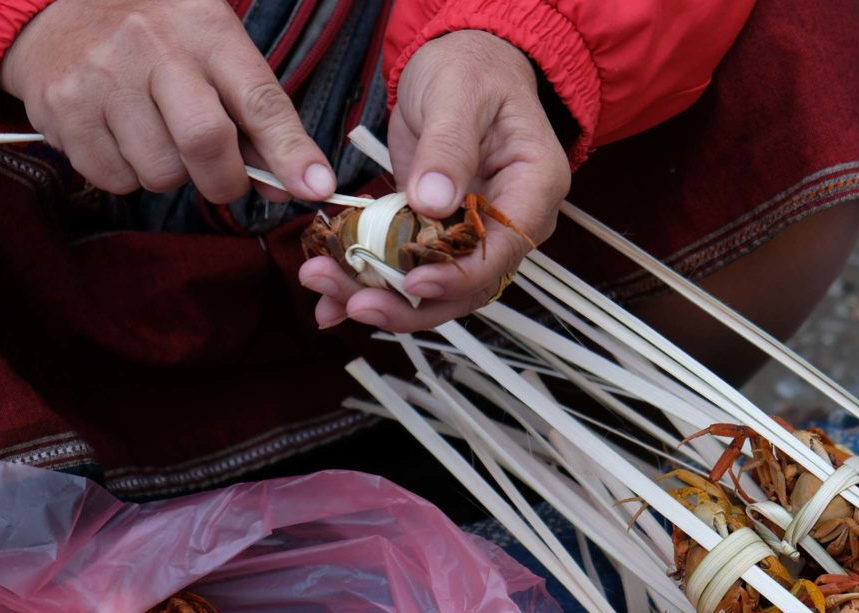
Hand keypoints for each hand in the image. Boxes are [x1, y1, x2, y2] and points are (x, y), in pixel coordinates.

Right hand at [0, 0, 334, 203]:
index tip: (315, 187)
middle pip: (205, 142)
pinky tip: (119, 137)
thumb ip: (255, 116)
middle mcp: (153, 47)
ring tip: (156, 136)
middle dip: (223, 180)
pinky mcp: (63, 109)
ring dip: (169, 175)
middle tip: (220, 177)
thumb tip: (297, 185)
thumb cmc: (155, 36)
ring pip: (159, 172)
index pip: (258, 98)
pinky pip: (113, 178)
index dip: (290, 150)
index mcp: (205, 30)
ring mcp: (103, 77)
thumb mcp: (211, 49)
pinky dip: (125, 174)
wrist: (56, 8)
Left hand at [299, 30, 570, 331]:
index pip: (502, 252)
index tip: (412, 283)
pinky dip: (369, 285)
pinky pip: (408, 271)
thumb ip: (449, 147)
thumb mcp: (458, 93)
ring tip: (324, 288)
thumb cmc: (471, 68)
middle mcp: (509, 224)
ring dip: (380, 298)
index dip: (458, 277)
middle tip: (352, 303)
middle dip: (408, 304)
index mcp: (533, 188)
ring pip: (435, 289)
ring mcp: (472, 234)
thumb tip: (434, 203)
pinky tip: (329, 299)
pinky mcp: (436, 236)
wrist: (459, 63)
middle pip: (467, 286)